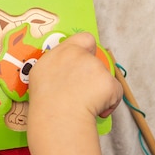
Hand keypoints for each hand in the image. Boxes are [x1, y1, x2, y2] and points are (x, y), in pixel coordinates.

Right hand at [27, 33, 121, 154]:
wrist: (57, 116)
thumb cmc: (44, 101)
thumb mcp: (40, 74)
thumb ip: (55, 65)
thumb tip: (63, 70)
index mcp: (62, 51)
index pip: (84, 38)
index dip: (87, 48)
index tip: (84, 60)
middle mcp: (80, 55)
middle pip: (94, 62)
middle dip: (92, 75)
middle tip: (82, 91)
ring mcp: (96, 68)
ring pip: (104, 79)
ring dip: (99, 90)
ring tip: (85, 104)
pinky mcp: (109, 83)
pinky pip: (115, 93)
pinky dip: (110, 102)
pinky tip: (97, 110)